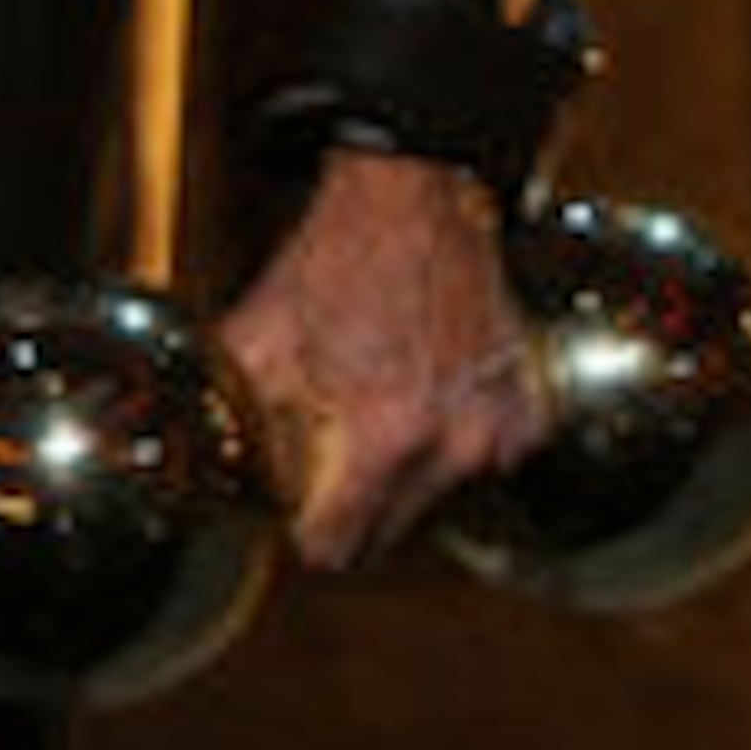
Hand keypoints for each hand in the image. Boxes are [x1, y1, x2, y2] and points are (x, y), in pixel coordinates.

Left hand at [212, 145, 552, 573]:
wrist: (410, 202)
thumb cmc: (335, 262)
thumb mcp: (261, 339)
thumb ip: (240, 417)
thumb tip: (221, 470)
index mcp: (385, 436)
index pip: (339, 548)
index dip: (304, 535)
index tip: (293, 516)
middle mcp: (453, 445)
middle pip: (388, 534)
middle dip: (351, 510)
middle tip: (326, 464)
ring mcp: (498, 430)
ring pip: (436, 500)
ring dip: (403, 476)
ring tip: (375, 411)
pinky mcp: (528, 412)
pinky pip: (485, 461)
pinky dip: (454, 444)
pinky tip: (423, 396)